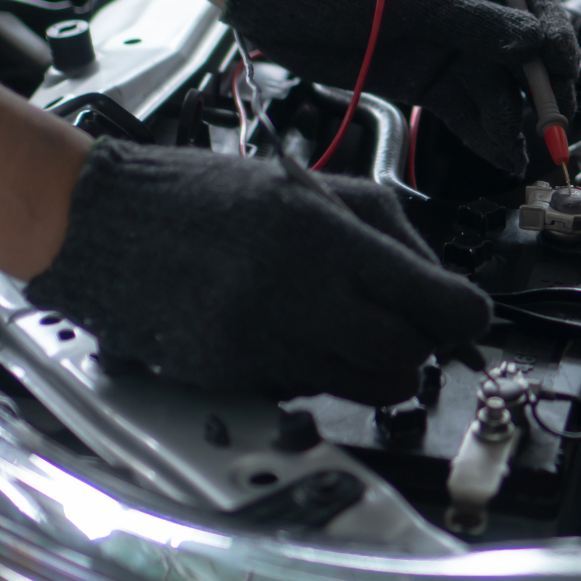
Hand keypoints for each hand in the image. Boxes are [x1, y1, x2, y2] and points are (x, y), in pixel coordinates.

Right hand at [25, 138, 490, 402]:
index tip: (470, 315)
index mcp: (327, 235)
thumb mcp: (313, 189)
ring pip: (367, 387)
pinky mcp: (235, 377)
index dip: (467, 316)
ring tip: (355, 330)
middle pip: (407, 356)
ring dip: (379, 367)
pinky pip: (311, 392)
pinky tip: (299, 336)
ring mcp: (264, 342)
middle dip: (422, 347)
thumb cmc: (212, 198)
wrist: (110, 224)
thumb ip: (389, 235)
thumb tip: (446, 288)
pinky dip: (324, 373)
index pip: (436, 300)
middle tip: (412, 325)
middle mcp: (299, 293)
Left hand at [222, 0, 578, 171]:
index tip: (565, 70)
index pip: (534, 3)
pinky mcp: (426, 82)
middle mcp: (471, 12)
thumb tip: (534, 43)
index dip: (555, 37)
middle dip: (541, 92)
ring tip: (523, 154)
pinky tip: (501, 155)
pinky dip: (484, 134)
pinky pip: (465, 111)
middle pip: (522, 55)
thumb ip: (477, 24)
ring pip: (496, 89)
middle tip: (554, 128)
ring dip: (513, 121)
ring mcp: (449, 49)